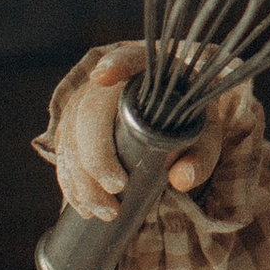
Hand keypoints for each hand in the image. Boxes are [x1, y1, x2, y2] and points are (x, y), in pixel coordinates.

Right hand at [48, 42, 228, 220]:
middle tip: (117, 189)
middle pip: (90, 110)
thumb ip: (201, 155)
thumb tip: (182, 179)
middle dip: (96, 154)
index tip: (102, 77)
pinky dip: (71, 184)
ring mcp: (85, 102)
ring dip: (82, 179)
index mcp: (147, 71)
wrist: (172, 121)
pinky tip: (85, 207)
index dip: (114, 64)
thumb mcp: (205, 137)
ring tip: (105, 212)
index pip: (129, 57)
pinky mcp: (73, 127)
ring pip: (70, 136)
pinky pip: (63, 154)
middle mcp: (109, 82)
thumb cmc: (190, 122)